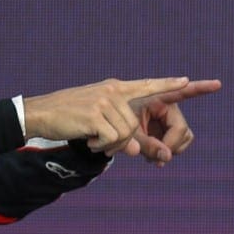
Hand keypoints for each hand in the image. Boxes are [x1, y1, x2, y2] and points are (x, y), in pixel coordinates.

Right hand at [23, 77, 222, 161]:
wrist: (41, 113)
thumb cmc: (70, 117)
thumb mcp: (98, 122)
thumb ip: (120, 133)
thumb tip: (135, 152)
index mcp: (117, 88)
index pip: (150, 85)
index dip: (171, 85)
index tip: (192, 81)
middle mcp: (114, 91)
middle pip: (134, 126)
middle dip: (121, 142)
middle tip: (102, 143)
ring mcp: (105, 101)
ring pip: (125, 135)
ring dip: (110, 145)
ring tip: (92, 138)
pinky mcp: (95, 114)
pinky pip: (112, 140)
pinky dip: (101, 146)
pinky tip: (87, 139)